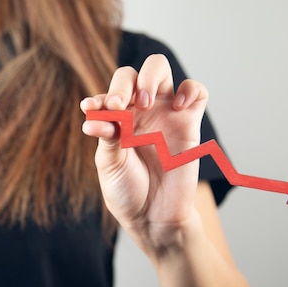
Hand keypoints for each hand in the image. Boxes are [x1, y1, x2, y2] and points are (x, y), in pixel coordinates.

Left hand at [81, 54, 207, 254]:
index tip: (91, 109)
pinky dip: (189, 89)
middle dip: (123, 83)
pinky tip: (177, 105)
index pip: (108, 94)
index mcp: (116, 120)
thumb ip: (107, 137)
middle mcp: (139, 112)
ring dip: (150, 77)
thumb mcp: (110, 165)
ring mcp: (164, 114)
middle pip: (133, 74)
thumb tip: (92, 116)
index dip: (99, 97)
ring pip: (160, 70)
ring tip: (145, 103)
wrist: (155, 216)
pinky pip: (196, 92)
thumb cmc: (128, 191)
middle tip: (119, 105)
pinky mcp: (189, 122)